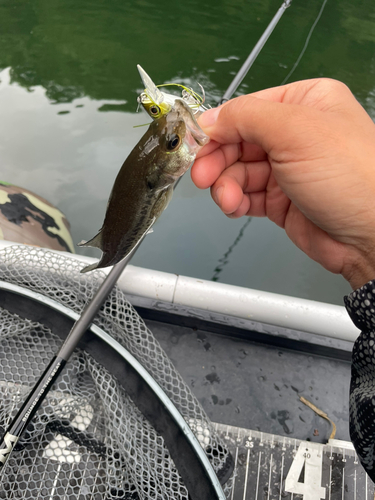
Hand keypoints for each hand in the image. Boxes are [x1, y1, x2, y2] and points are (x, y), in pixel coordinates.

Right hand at [191, 79, 374, 289]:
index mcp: (304, 103)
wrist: (369, 237)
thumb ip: (247, 117)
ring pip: (238, 171)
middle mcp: (294, 134)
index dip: (220, 126)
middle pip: (238, 141)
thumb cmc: (349, 176)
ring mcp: (287, 169)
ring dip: (226, 185)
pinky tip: (234, 207)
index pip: (248, 109)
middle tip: (203, 176)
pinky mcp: (281, 200)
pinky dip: (235, 201)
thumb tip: (211, 119)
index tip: (197, 143)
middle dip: (219, 160)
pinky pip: (246, 195)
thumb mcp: (295, 130)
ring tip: (228, 200)